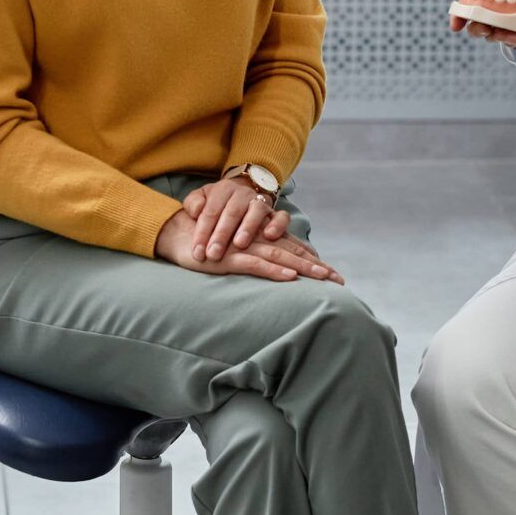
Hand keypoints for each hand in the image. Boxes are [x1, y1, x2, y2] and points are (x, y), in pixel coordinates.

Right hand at [157, 192, 344, 283]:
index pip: (292, 250)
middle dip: (316, 267)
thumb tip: (274, 269)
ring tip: (323, 277)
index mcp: (258, 240)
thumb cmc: (205, 243)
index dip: (313, 260)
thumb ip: (252, 255)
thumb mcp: (232, 250)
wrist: (176, 234)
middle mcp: (256, 242)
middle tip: (339, 279)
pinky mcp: (229, 258)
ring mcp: (243, 249)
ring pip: (279, 258)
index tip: (334, 274)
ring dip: (302, 268)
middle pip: (292, 254)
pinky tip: (289, 277)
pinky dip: (273, 271)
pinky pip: (254, 265)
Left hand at [188, 174, 279, 263]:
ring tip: (239, 245)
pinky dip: (278, 225)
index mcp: (222, 190)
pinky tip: (270, 236)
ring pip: (256, 211)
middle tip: (213, 254)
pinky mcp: (276, 213)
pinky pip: (282, 216)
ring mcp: (261, 202)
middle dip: (221, 234)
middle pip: (232, 212)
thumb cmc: (217, 204)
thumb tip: (196, 211)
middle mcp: (243, 194)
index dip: (202, 232)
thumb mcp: (201, 199)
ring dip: (248, 228)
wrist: (241, 193)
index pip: (210, 211)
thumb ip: (193, 203)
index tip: (197, 252)